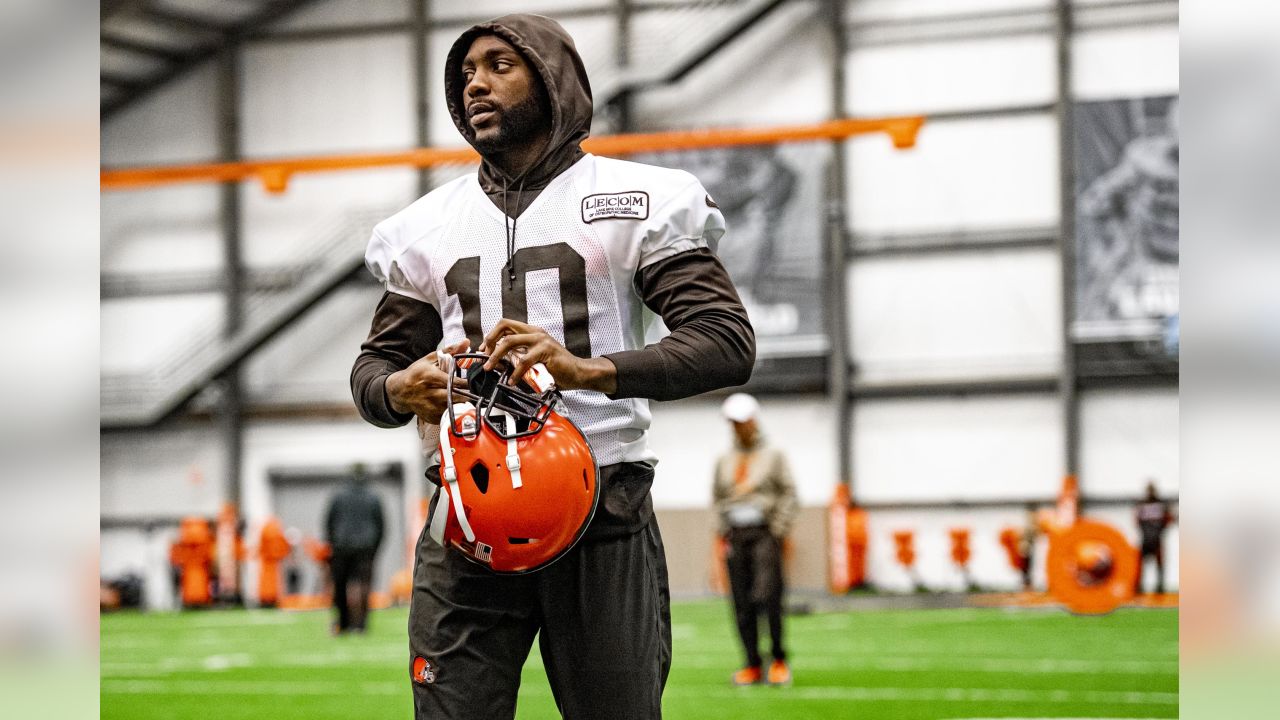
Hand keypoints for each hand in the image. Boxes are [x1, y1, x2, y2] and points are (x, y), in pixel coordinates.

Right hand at [385, 339, 469, 423]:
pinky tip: (453, 404)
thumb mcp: (430, 359)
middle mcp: (428, 393)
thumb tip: (466, 342)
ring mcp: (429, 408)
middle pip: (454, 397)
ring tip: (465, 398)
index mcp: (429, 377)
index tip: (473, 382)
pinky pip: (447, 416)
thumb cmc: (416, 374)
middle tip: (474, 392)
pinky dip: (453, 411)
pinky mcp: (431, 417)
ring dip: (462, 404)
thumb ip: (450, 351)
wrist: (400, 391)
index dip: (466, 383)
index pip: (453, 382)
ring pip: (453, 408)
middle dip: (467, 395)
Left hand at [480, 319, 616, 392]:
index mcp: (531, 332)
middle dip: (490, 340)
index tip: (484, 349)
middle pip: (504, 326)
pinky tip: (512, 380)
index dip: (491, 336)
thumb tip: (498, 362)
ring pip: (510, 341)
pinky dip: (515, 372)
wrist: (578, 373)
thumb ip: (519, 357)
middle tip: (484, 356)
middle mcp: (535, 332)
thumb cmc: (557, 368)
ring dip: (496, 356)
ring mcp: (541, 340)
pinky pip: (523, 360)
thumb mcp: (534, 360)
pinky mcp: (546, 351)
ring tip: (490, 367)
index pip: (505, 325)